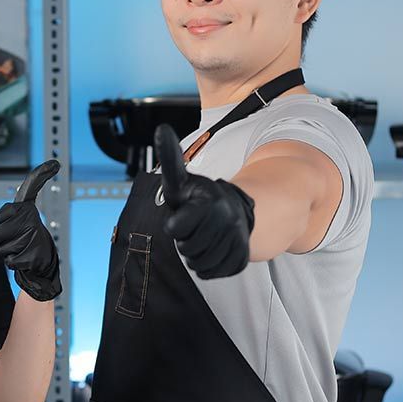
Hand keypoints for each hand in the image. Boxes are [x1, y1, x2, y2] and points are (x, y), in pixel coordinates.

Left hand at [0, 160, 61, 301]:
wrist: (41, 261)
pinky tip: (22, 257)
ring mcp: (33, 235)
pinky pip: (9, 260)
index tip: (54, 164)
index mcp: (25, 208)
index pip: (31, 187)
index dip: (42, 174)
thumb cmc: (20, 239)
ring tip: (18, 247)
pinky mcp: (33, 254)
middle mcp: (31, 218)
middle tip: (11, 239)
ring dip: (4, 251)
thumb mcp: (11, 223)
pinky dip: (11, 262)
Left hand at [155, 124, 254, 279]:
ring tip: (202, 239)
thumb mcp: (181, 180)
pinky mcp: (241, 258)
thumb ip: (170, 159)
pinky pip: (212, 273)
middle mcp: (227, 220)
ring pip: (199, 264)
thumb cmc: (197, 197)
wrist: (235, 211)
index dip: (174, 225)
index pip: (174, 229)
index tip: (184, 214)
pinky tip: (212, 250)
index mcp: (209, 202)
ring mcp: (238, 240)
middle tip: (193, 228)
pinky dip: (207, 267)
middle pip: (186, 250)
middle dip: (184, 242)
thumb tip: (161, 128)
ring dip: (195, 256)